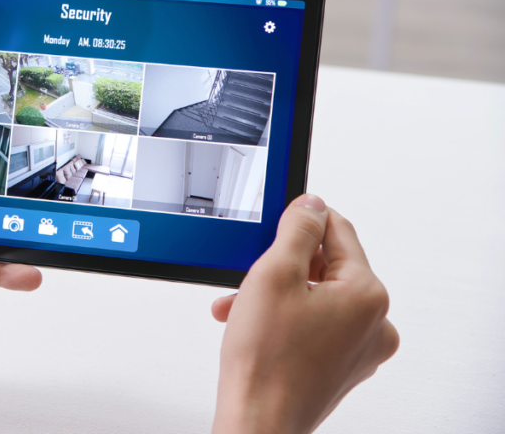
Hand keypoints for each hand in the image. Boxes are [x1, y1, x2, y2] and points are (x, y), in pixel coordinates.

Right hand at [211, 194, 398, 433]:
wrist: (257, 422)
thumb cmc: (265, 361)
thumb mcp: (274, 273)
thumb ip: (297, 229)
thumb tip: (312, 204)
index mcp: (368, 295)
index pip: (338, 231)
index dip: (302, 220)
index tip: (276, 220)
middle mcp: (375, 323)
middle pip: (327, 267)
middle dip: (281, 266)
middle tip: (247, 276)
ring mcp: (360, 350)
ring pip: (316, 298)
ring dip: (276, 295)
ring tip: (241, 308)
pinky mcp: (342, 368)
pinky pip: (315, 326)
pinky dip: (285, 320)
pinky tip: (254, 327)